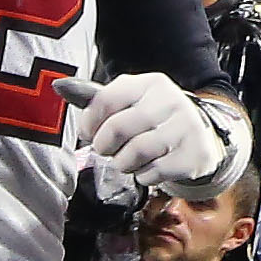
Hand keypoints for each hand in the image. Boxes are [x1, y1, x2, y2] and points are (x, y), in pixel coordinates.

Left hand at [64, 71, 242, 196]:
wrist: (200, 136)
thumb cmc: (153, 119)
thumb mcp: (131, 102)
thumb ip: (97, 99)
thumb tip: (60, 87)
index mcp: (151, 84)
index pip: (108, 98)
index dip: (90, 121)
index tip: (89, 132)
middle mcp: (172, 101)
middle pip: (119, 127)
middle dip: (105, 145)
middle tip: (107, 149)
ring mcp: (186, 129)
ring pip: (136, 152)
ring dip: (123, 163)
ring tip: (127, 160)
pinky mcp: (193, 155)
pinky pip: (154, 172)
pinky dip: (143, 176)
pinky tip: (148, 167)